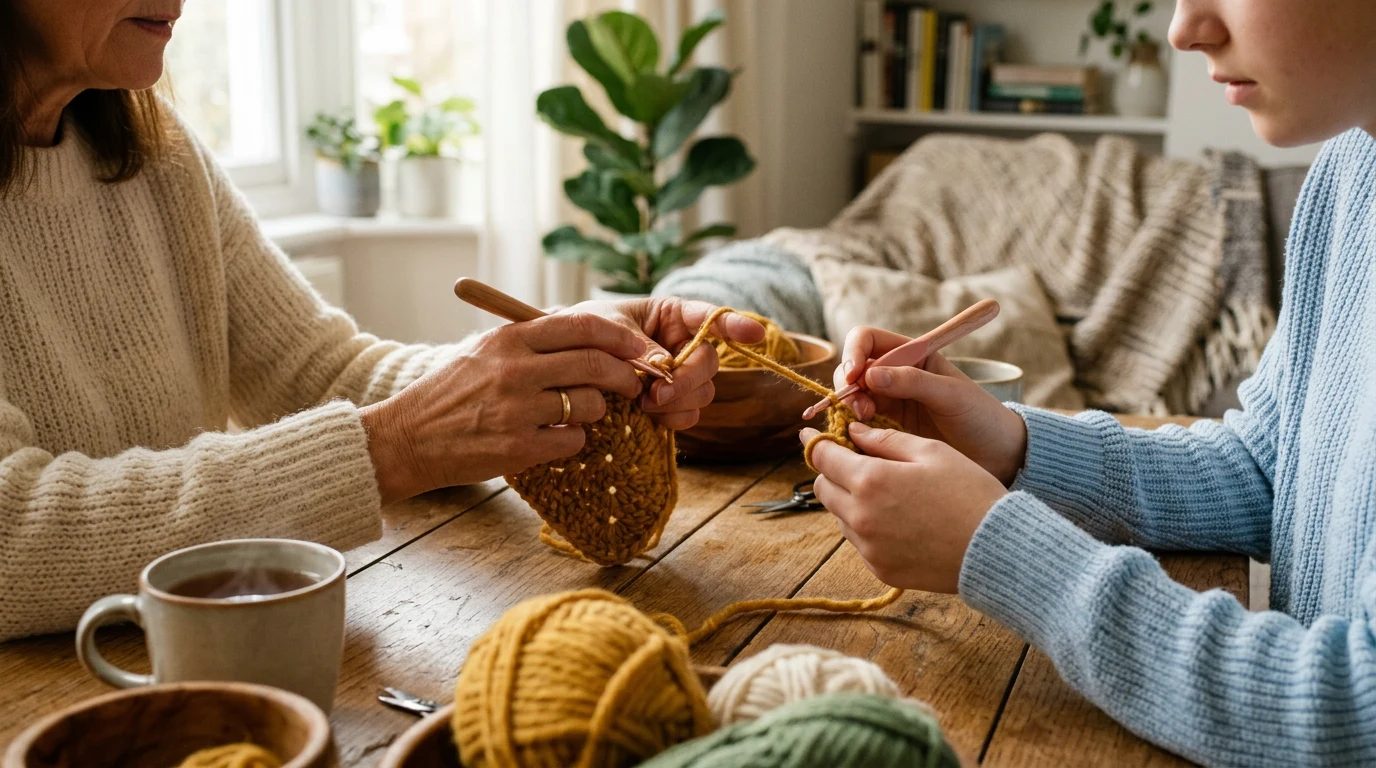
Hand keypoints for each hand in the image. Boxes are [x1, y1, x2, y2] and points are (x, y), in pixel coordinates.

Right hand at [361, 312, 655, 502]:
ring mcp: (516, 409)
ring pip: (590, 405)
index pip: (582, 326)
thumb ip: (529, 342)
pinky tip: (556, 439)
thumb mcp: (483, 351)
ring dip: (596, 412)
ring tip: (579, 415)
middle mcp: (514, 369)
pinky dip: (573, 441)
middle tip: (633, 385)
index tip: (638, 348)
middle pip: (596, 364)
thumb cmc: (449, 395)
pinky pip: (573, 441)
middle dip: (625, 376)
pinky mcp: (517, 447)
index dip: (620, 337)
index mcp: (509, 338)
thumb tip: (586, 337)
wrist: (405, 438)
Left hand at [576, 296, 764, 429]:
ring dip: (678, 401)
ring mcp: (680, 376)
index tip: (756, 334)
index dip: (735, 324)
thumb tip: (666, 371)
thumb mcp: (606, 330)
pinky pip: (690, 415)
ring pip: (703, 392)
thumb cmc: (585, 331)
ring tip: (643, 403)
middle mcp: (683, 344)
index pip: (710, 316)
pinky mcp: (672, 403)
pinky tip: (650, 415)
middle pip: (709, 364)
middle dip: (686, 380)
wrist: (563, 360)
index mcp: (672, 315)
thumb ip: (638, 346)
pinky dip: (674, 419)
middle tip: (656, 393)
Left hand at [802, 423, 1006, 592]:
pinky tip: (898, 519)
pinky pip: (859, 542)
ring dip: (850, 499)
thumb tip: (853, 433)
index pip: (823, 457)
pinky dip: (867, 527)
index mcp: (870, 481)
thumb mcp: (931, 451)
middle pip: (824, 488)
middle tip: (854, 461)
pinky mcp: (880, 570)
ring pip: (840, 516)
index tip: (810, 435)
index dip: (815, 442)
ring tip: (885, 492)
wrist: (997, 549)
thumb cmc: (969, 491)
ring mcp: (868, 548)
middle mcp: (860, 517)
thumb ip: (885, 439)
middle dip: (832, 471)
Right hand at [835, 326, 1027, 484]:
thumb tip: (871, 375)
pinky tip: (861, 438)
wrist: (995, 454)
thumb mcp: (951, 394)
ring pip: (851, 397)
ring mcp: (888, 402)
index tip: (853, 374)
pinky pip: (857, 424)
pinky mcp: (885, 429)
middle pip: (852, 369)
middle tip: (860, 408)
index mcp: (911, 355)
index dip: (854, 352)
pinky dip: (852, 428)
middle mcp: (894, 375)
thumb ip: (913, 382)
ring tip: (864, 423)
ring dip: (849, 407)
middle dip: (848, 385)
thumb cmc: (980, 416)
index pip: (868, 340)